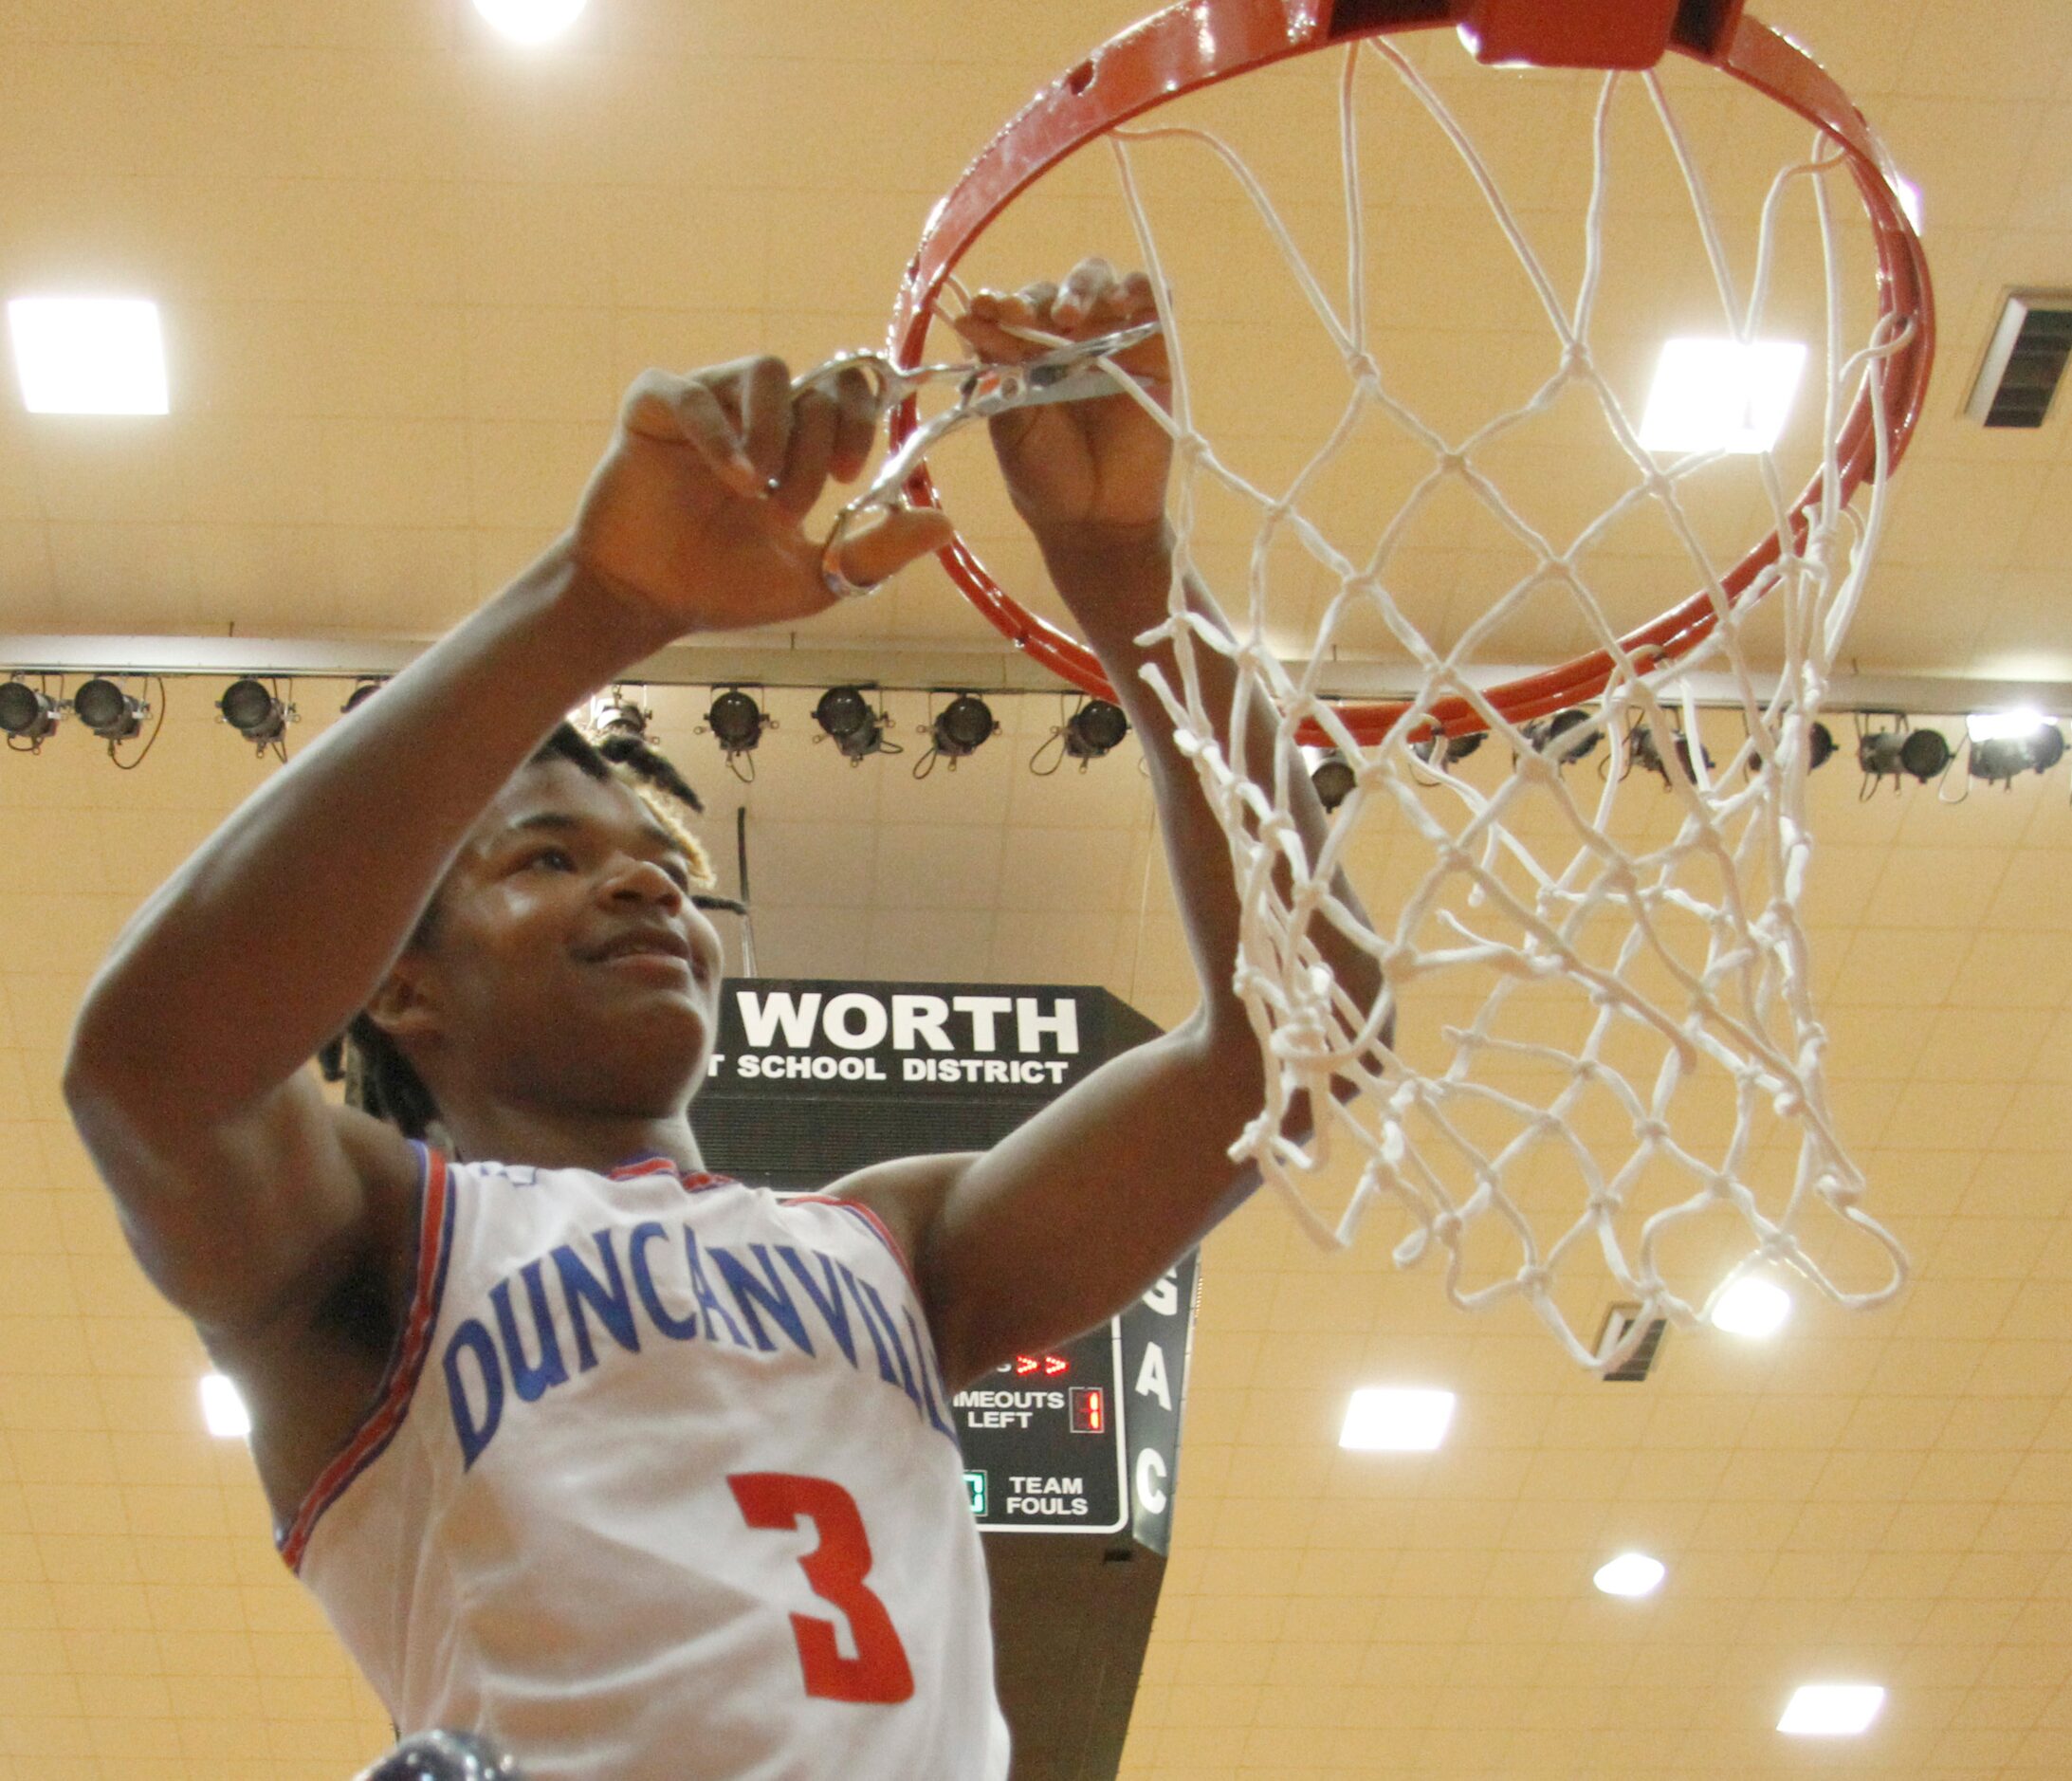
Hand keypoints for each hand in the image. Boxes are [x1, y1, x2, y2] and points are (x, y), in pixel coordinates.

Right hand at [567, 355, 953, 642]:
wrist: (648, 602)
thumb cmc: (727, 587)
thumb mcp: (815, 576)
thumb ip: (877, 550)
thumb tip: (946, 525)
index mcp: (795, 443)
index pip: (847, 391)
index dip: (861, 418)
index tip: (849, 474)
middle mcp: (756, 415)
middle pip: (815, 385)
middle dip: (816, 445)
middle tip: (793, 507)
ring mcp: (707, 405)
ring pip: (766, 371)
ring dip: (776, 432)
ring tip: (759, 492)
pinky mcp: (655, 409)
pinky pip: (695, 391)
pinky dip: (720, 431)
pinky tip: (733, 478)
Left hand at [951, 259, 1173, 554]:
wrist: (1095, 520)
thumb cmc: (1046, 477)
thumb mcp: (1012, 427)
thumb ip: (1001, 374)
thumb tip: (968, 321)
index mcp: (1025, 352)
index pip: (1013, 310)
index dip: (1000, 303)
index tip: (987, 309)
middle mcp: (1066, 339)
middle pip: (1055, 290)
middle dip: (1040, 296)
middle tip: (1030, 316)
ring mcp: (1111, 339)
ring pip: (1102, 283)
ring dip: (1084, 286)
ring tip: (1071, 314)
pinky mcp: (1153, 348)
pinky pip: (1153, 301)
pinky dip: (1143, 288)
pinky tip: (1125, 300)